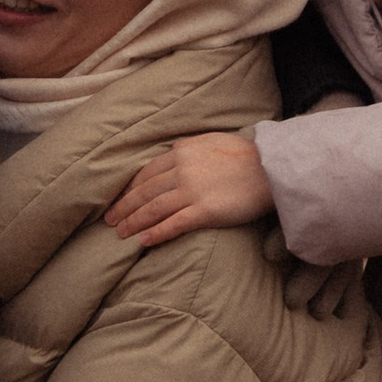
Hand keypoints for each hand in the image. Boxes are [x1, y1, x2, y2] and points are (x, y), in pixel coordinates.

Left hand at [104, 134, 274, 249]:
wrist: (271, 168)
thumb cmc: (246, 154)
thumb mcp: (211, 140)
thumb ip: (189, 146)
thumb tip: (173, 150)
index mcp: (182, 152)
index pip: (146, 173)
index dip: (130, 188)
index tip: (119, 199)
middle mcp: (181, 171)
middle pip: (144, 192)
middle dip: (125, 207)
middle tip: (110, 220)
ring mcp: (192, 191)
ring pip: (153, 209)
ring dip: (134, 222)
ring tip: (121, 234)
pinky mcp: (205, 211)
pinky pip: (173, 224)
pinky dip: (155, 233)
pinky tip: (143, 241)